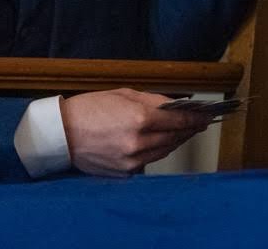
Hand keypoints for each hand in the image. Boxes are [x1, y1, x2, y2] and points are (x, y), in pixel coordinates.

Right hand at [60, 88, 213, 176]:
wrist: (62, 134)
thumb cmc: (90, 109)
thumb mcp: (123, 94)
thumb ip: (152, 101)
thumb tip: (174, 105)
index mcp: (139, 119)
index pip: (178, 121)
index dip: (194, 119)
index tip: (205, 117)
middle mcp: (138, 143)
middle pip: (174, 138)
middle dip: (188, 130)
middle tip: (198, 124)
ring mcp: (132, 161)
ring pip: (164, 151)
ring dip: (175, 142)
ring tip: (183, 132)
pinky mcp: (124, 173)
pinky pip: (149, 161)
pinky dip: (158, 151)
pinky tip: (162, 143)